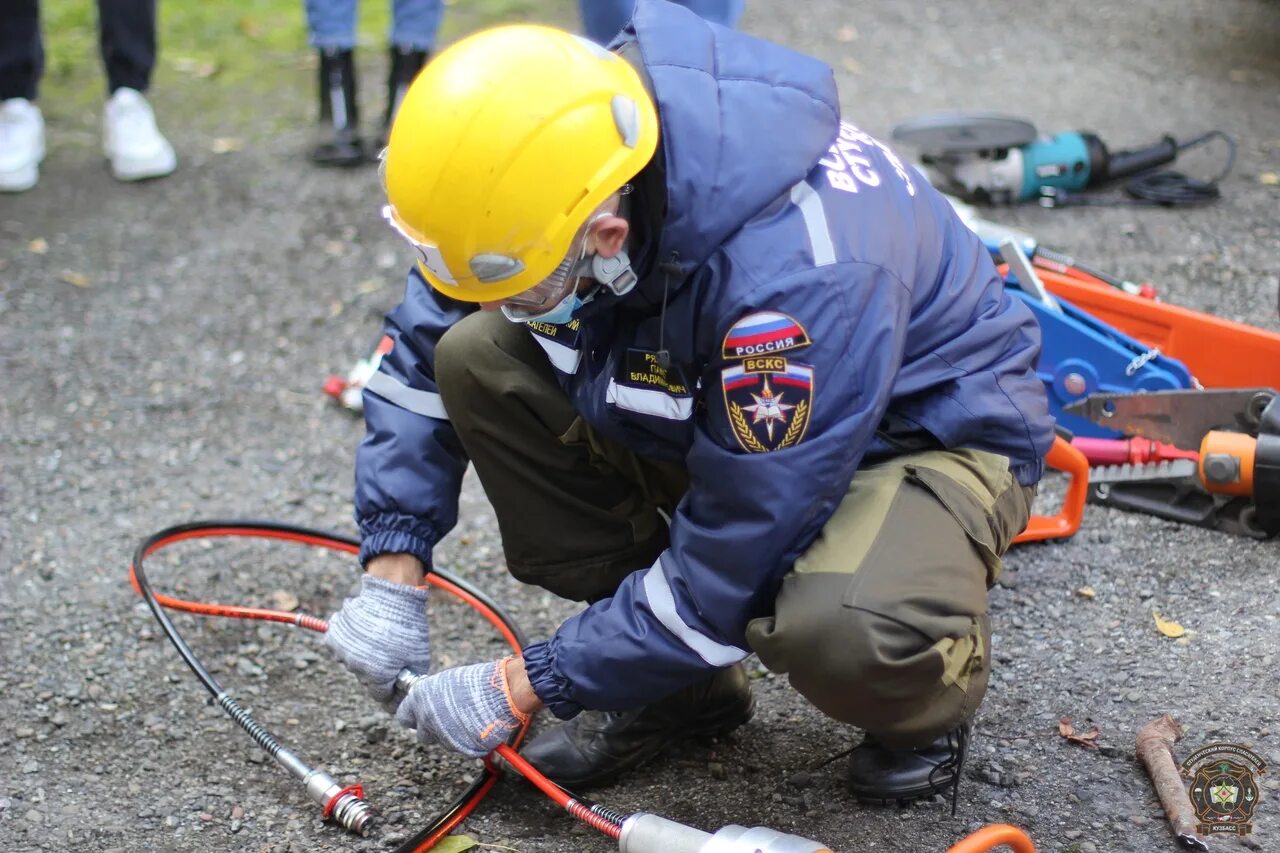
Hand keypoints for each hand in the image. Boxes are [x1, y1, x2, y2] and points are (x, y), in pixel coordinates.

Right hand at [326, 574, 429, 710]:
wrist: (391, 595)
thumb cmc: (407, 626)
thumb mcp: (418, 657)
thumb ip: (409, 680)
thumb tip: (405, 694)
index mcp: (377, 675)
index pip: (382, 696)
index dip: (391, 691)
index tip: (395, 684)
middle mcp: (356, 667)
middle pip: (367, 680)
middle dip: (378, 672)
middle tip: (390, 654)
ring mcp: (343, 651)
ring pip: (354, 663)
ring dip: (364, 656)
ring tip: (378, 638)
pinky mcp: (334, 637)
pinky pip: (343, 648)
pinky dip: (351, 643)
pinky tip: (365, 632)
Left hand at [394, 658, 528, 757]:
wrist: (502, 690)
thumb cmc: (477, 681)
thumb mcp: (446, 681)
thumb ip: (431, 697)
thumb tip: (428, 704)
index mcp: (419, 700)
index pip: (404, 717)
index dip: (414, 716)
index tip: (421, 714)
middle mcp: (427, 720)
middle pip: (423, 734)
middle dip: (433, 729)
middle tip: (450, 718)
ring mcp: (444, 737)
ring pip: (444, 742)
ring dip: (453, 734)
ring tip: (470, 717)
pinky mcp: (462, 748)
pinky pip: (463, 748)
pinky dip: (469, 742)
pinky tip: (479, 726)